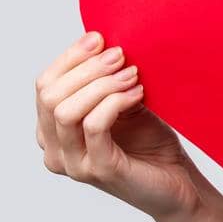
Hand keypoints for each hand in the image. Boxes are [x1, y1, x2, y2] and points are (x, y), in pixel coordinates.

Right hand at [34, 31, 209, 221]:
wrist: (178, 184)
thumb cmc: (149, 143)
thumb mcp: (122, 104)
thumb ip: (104, 82)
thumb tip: (100, 41)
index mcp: (52, 132)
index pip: (44, 86)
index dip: (69, 58)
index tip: (99, 37)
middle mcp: (54, 151)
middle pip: (50, 96)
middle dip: (86, 68)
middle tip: (120, 54)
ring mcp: (73, 164)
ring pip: (67, 111)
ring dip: (101, 84)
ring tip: (132, 73)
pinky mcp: (99, 170)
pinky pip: (95, 125)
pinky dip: (115, 101)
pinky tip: (138, 92)